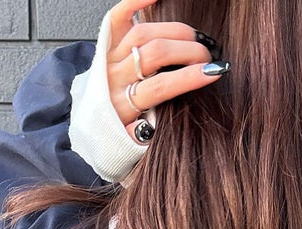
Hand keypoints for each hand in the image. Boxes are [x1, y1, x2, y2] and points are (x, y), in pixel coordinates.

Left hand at [105, 0, 229, 141]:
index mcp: (122, 107)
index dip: (189, 77)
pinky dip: (136, 2)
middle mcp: (113, 78)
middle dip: (188, 51)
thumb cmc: (115, 132)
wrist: (88, 124)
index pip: (161, 86)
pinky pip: (118, 17)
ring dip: (175, 31)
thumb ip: (148, 133)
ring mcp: (109, 58)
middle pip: (155, 53)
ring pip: (143, 33)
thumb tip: (169, 124)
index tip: (214, 72)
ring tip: (194, 38)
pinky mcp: (105, 44)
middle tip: (208, 56)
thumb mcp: (132, 142)